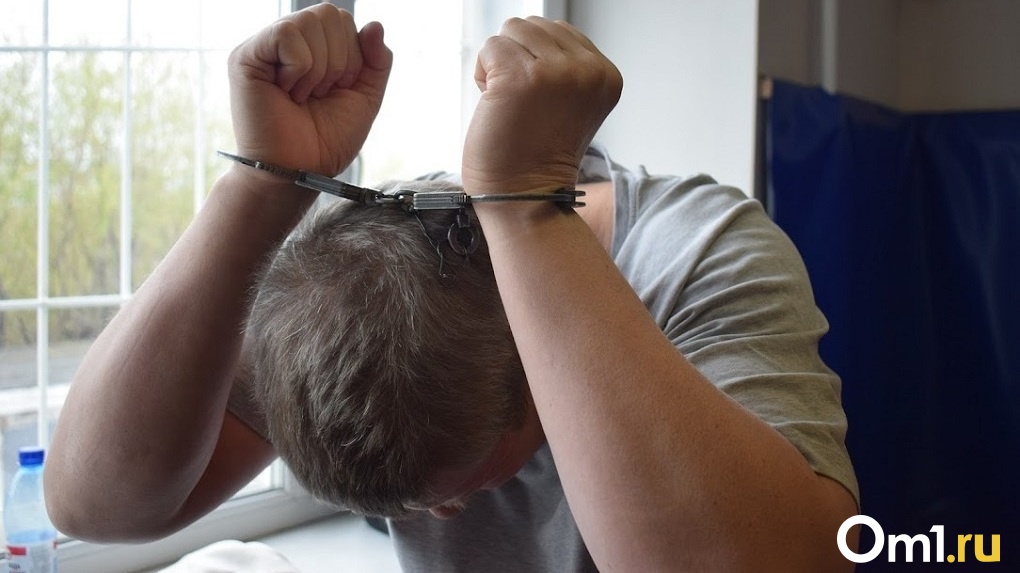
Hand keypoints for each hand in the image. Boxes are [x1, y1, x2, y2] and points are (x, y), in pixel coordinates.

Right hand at [227, 4, 391, 176]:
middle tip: (320, 94)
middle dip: (339, 61)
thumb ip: (377, 61)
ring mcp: (265, 47)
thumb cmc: (325, 141)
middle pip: (329, 14)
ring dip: (319, 68)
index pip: (343, 20)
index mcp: (312, 47)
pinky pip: (288, 35)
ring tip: (303, 95)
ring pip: (309, 21)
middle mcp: (287, 42)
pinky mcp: (246, 56)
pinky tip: (287, 92)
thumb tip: (374, 24)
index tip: (337, 89)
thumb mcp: (364, 97)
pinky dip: (300, 68)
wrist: (299, 170)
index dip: (353, 55)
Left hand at [462, 17, 621, 194]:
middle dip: (517, 58)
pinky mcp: (520, 78)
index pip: (561, 31)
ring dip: (499, 64)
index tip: (539, 101)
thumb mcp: (570, 102)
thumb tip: (530, 33)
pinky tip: (494, 104)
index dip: (537, 61)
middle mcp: (587, 71)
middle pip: (534, 25)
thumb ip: (564, 66)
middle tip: (521, 103)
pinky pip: (490, 47)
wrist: (522, 195)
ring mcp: (555, 72)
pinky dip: (483, 73)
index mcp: (605, 75)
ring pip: (511, 31)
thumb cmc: (536, 155)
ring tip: (509, 102)